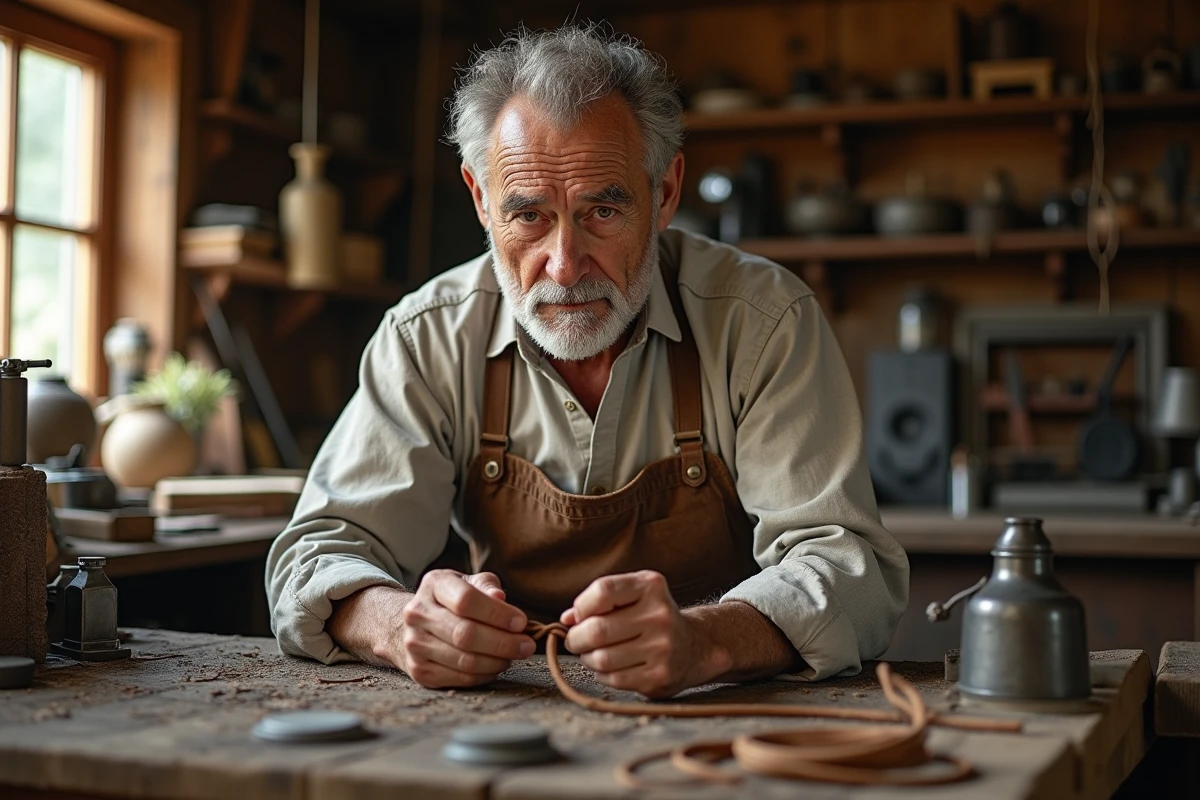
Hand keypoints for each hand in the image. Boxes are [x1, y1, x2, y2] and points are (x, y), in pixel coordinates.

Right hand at [399, 570, 534, 688]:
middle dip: (503, 642)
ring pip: (464, 660)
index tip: (521, 622)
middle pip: (465, 634)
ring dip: (496, 661)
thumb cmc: (453, 599)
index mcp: (434, 585)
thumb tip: (500, 597)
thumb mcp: (470, 582)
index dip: (497, 613)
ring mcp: (415, 644)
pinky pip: (459, 678)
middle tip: (527, 646)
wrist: (414, 623)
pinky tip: (495, 666)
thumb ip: (487, 586)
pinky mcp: (419, 670)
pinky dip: (484, 675)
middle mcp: (418, 614)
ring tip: (512, 655)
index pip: (466, 600)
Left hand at [561, 570, 729, 698]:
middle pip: (597, 629)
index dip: (581, 606)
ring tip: (592, 654)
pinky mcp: (659, 675)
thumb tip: (566, 620)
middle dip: (576, 638)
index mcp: (650, 586)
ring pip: (602, 658)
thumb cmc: (651, 618)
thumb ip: (598, 602)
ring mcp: (662, 647)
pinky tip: (609, 667)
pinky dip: (602, 674)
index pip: (603, 590)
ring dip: (588, 658)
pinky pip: (613, 678)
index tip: (578, 616)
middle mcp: (659, 615)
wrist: (694, 646)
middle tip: (575, 641)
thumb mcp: (631, 597)